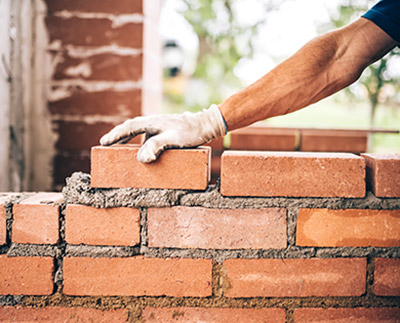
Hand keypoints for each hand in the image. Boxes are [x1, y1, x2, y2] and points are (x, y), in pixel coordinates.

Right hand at [100, 104, 226, 162]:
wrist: (205, 125)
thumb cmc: (189, 132)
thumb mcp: (172, 140)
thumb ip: (156, 147)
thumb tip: (141, 159)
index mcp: (151, 122)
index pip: (128, 128)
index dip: (115, 135)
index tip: (103, 143)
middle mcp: (153, 122)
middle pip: (130, 127)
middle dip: (118, 136)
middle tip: (105, 144)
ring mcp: (158, 126)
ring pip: (138, 131)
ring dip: (128, 139)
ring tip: (118, 148)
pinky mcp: (164, 131)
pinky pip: (147, 136)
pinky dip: (140, 142)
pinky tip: (142, 151)